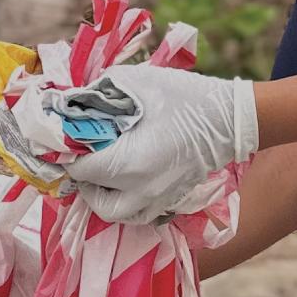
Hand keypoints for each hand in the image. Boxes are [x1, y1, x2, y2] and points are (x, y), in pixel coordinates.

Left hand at [52, 64, 257, 223]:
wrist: (232, 120)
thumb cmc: (183, 97)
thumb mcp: (135, 82)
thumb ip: (98, 92)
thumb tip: (73, 101)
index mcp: (127, 163)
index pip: (80, 169)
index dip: (67, 154)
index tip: (64, 140)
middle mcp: (140, 190)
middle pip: (94, 200)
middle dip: (83, 181)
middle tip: (82, 158)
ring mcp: (158, 200)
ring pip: (116, 213)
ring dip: (102, 195)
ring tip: (102, 171)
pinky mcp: (171, 201)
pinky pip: (138, 213)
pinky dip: (125, 201)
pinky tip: (125, 179)